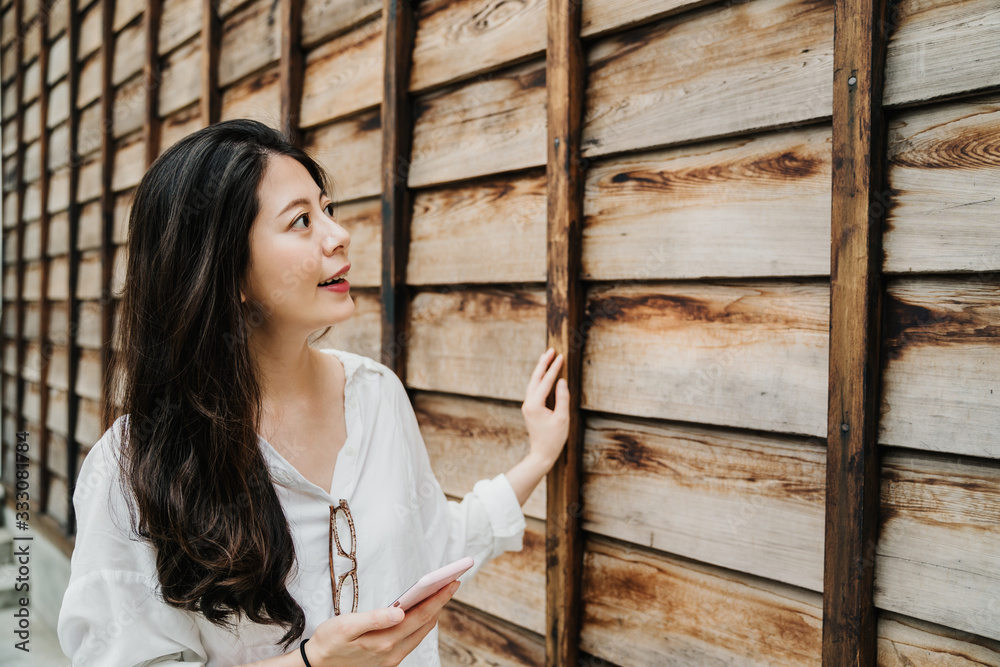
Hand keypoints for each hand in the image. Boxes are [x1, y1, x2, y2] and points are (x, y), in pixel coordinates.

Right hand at [303, 580, 459, 665]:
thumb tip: (399, 612)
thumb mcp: (346, 626)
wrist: (317, 666)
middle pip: (425, 624)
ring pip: (420, 632)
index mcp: (385, 641)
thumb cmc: (329, 642)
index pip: (421, 616)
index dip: (439, 598)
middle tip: (452, 581)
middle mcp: (393, 652)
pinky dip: (420, 622)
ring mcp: (392, 658)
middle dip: (440, 602)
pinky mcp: (388, 660)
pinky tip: (421, 610)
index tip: (452, 581)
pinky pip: (411, 639)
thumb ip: (374, 619)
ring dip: (432, 612)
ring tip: (441, 593)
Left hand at [521, 348, 569, 467]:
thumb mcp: (562, 418)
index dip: (554, 368)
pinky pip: (534, 389)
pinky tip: (544, 375)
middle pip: (535, 378)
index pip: (546, 381)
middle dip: (543, 363)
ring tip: (546, 357)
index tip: (561, 356)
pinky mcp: (530, 409)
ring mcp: (528, 406)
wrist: (541, 454)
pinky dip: (540, 379)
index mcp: (535, 404)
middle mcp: (528, 403)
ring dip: (540, 370)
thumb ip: (562, 398)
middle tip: (551, 350)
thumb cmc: (554, 438)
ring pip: (533, 383)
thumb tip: (561, 381)